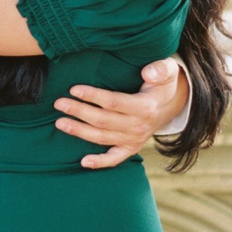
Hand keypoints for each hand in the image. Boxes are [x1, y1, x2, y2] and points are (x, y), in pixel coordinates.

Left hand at [57, 58, 185, 169]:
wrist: (173, 105)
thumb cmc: (163, 84)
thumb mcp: (168, 71)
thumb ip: (160, 69)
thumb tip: (148, 72)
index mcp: (145, 107)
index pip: (114, 102)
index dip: (93, 96)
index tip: (74, 89)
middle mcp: (138, 126)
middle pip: (103, 120)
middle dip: (79, 112)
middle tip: (58, 103)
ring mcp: (134, 139)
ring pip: (102, 138)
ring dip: (80, 132)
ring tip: (59, 123)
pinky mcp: (131, 148)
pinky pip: (115, 158)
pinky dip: (100, 162)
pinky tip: (83, 162)